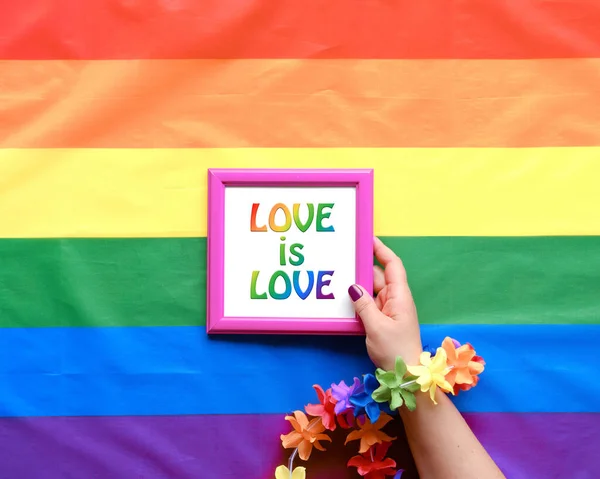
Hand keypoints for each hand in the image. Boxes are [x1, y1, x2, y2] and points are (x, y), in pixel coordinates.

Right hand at [348, 237, 421, 370]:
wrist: (406, 375)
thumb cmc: (396, 350)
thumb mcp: (376, 326)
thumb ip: (363, 304)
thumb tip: (353, 286)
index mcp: (400, 296)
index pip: (392, 265)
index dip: (381, 250)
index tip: (367, 239)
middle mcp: (395, 299)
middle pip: (378, 276)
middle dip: (362, 268)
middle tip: (342, 260)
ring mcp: (389, 309)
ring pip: (371, 290)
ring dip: (358, 286)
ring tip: (338, 278)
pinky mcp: (383, 320)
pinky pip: (369, 303)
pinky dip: (358, 300)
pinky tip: (344, 299)